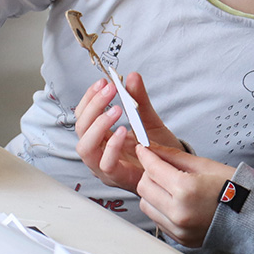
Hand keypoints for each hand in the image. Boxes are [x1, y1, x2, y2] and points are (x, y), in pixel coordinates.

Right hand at [74, 72, 182, 192]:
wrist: (172, 170)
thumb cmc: (156, 149)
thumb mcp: (147, 120)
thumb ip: (139, 100)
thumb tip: (133, 76)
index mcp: (100, 137)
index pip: (83, 115)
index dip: (89, 98)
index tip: (103, 82)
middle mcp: (97, 152)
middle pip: (80, 128)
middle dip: (93, 106)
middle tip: (110, 89)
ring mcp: (104, 167)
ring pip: (85, 147)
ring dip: (98, 125)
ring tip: (116, 109)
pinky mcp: (117, 177)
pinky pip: (106, 163)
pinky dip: (112, 146)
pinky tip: (123, 131)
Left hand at [135, 145, 235, 247]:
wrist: (252, 217)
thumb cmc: (236, 190)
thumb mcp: (206, 165)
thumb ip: (175, 157)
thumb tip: (155, 149)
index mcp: (186, 191)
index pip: (153, 169)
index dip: (146, 155)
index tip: (144, 149)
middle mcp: (179, 213)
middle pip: (144, 187)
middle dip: (148, 173)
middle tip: (158, 165)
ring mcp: (179, 229)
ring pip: (146, 204)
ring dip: (152, 191)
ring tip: (168, 185)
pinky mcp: (180, 238)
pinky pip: (157, 219)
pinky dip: (160, 207)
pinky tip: (174, 200)